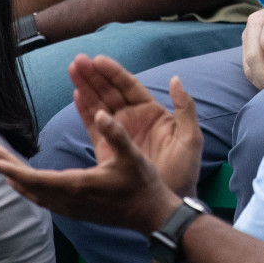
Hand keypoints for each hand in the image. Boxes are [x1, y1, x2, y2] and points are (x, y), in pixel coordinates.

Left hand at [0, 106, 178, 233]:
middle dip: (8, 169)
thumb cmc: (142, 184)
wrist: (150, 214)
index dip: (13, 168)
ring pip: (35, 195)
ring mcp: (71, 208)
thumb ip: (115, 134)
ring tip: (3, 165)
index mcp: (78, 185)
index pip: (36, 179)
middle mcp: (69, 200)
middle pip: (29, 186)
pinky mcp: (75, 211)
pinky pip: (44, 200)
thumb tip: (100, 112)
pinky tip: (26, 183)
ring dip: (17, 179)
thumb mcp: (132, 155)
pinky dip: (30, 189)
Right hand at [68, 54, 202, 197]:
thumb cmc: (183, 171)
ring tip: (73, 70)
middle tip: (78, 61)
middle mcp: (133, 119)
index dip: (114, 73)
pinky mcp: (108, 148)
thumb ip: (185, 108)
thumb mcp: (190, 138)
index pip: (129, 86)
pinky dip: (85, 110)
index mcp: (152, 112)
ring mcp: (119, 132)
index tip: (99, 60)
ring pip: (99, 104)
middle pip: (110, 92)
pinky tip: (76, 95)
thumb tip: (176, 79)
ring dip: (86, 87)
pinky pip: (94, 125)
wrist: (168, 201)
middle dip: (94, 76)